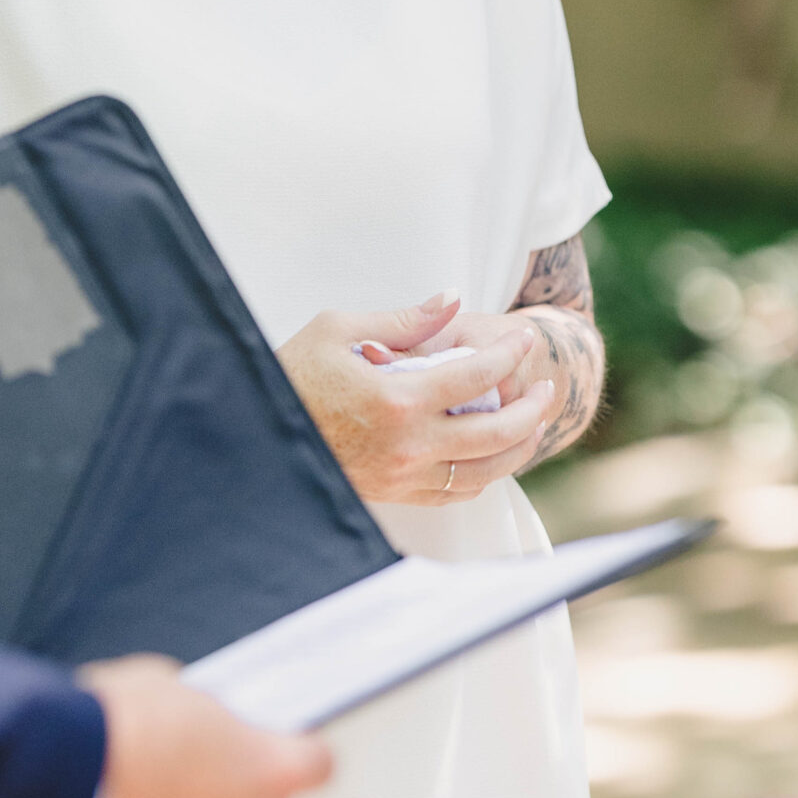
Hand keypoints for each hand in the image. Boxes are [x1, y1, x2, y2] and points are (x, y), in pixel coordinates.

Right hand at [278, 291, 555, 503]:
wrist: (249, 439)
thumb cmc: (290, 374)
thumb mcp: (338, 329)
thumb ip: (404, 320)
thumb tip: (452, 300)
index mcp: (397, 399)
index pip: (477, 376)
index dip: (510, 354)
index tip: (526, 338)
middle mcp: (407, 446)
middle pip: (496, 434)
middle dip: (532, 409)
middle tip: (547, 387)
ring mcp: (401, 478)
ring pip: (483, 472)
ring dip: (517, 448)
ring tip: (532, 422)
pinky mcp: (392, 497)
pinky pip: (455, 494)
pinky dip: (482, 474)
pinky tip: (489, 454)